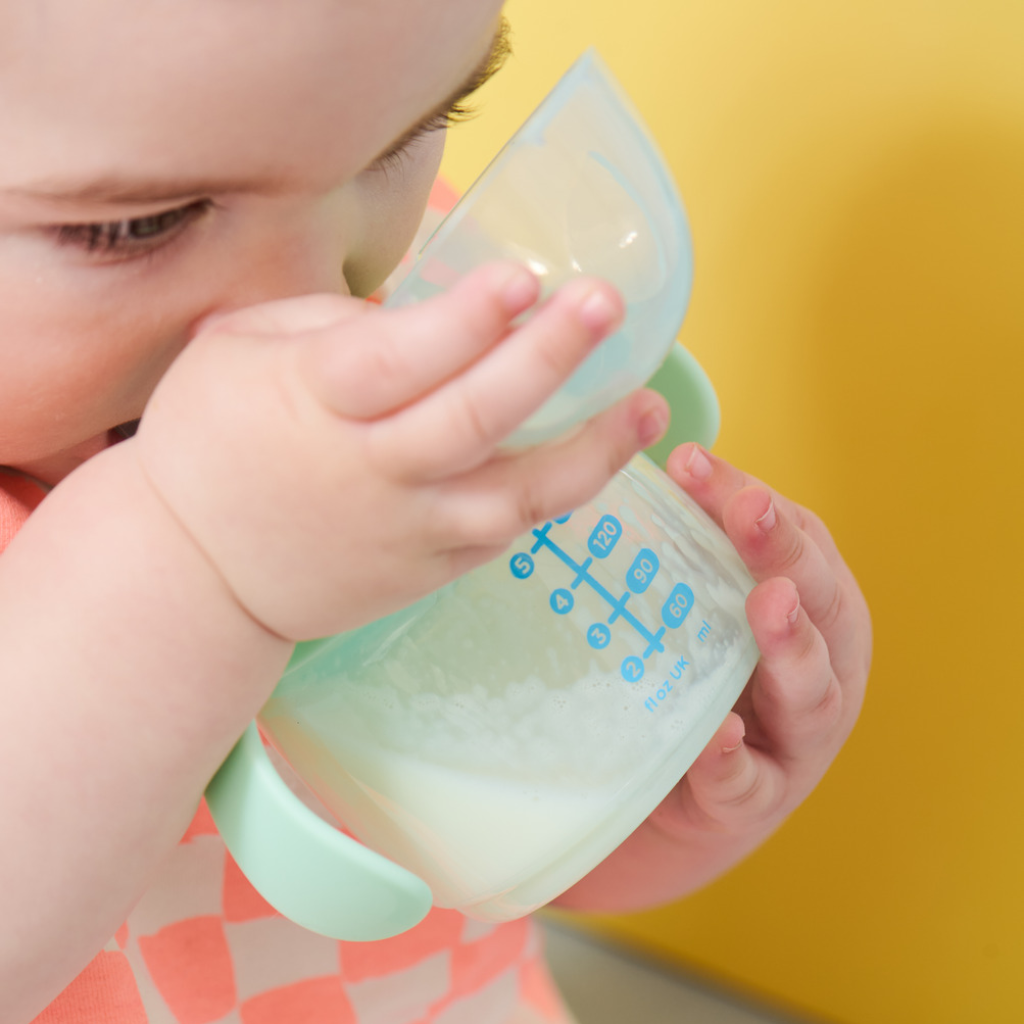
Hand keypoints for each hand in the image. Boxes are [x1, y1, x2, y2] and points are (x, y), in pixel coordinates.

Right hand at [134, 262, 668, 638]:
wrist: (198, 574)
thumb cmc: (211, 444)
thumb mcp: (233, 351)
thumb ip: (323, 322)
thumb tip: (418, 311)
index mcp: (314, 403)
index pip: (399, 360)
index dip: (464, 321)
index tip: (523, 280)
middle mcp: (372, 470)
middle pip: (472, 418)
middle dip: (544, 360)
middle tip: (605, 306)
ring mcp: (411, 529)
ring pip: (514, 495)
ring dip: (590, 452)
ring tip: (649, 407)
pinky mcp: (431, 569)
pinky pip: (506, 531)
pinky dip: (557, 495)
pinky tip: (601, 456)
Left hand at [556, 443, 870, 908]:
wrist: (669, 805)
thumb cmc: (691, 686)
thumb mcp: (695, 613)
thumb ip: (688, 556)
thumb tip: (629, 469)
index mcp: (811, 611)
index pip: (798, 538)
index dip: (749, 497)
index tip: (688, 458)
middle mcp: (822, 669)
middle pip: (821, 603)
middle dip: (785, 552)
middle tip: (750, 511)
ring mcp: (796, 742)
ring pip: (813, 692)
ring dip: (792, 646)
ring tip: (767, 603)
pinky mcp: (756, 803)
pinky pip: (749, 783)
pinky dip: (734, 759)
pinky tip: (717, 734)